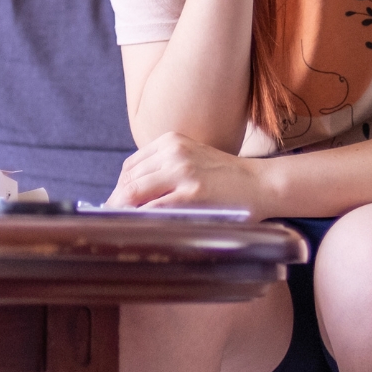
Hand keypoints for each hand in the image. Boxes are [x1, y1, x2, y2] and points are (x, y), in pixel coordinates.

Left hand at [107, 132, 276, 215]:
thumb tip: (129, 197)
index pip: (131, 166)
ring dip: (123, 212)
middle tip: (111, 223)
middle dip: (116, 203)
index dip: (119, 188)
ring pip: (135, 192)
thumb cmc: (226, 179)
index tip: (114, 207)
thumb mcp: (192, 160)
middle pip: (129, 179)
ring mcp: (183, 171)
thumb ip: (165, 171)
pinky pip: (154, 208)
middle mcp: (174, 152)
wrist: (261, 184)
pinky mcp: (192, 193)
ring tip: (120, 228)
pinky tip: (139, 230)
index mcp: (171, 141)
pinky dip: (141, 220)